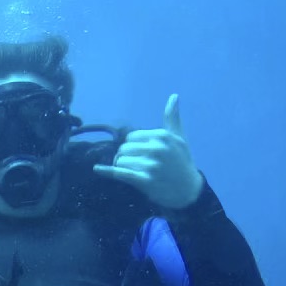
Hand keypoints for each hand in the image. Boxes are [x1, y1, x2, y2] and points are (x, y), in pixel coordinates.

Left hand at [94, 94, 202, 210]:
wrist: (189, 190)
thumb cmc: (182, 161)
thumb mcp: (179, 138)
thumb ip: (172, 117)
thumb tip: (174, 96)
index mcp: (162, 136)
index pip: (131, 137)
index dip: (133, 146)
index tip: (141, 154)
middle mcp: (156, 149)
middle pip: (124, 148)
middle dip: (126, 157)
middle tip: (137, 165)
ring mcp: (150, 165)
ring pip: (120, 161)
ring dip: (123, 167)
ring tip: (135, 173)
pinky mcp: (144, 181)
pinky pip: (120, 173)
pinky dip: (107, 171)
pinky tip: (97, 169)